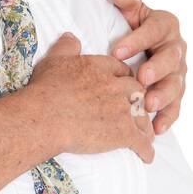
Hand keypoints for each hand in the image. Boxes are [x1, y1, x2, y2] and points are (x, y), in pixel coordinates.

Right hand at [30, 32, 154, 162]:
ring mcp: (122, 110)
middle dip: (139, 100)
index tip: (124, 85)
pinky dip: (146, 150)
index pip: (122, 70)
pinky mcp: (122, 133)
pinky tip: (147, 156)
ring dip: (146, 126)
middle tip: (139, 109)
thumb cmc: (45, 89)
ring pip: (143, 116)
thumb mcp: (54, 60)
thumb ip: (66, 47)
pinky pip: (141, 142)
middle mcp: (116, 86)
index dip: (124, 78)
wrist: (44, 117)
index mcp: (101, 67)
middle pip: (137, 91)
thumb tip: (72, 37)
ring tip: (147, 135)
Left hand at [110, 0, 187, 134]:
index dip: (136, 40)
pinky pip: (175, 107)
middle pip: (170, 59)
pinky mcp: (176, 93)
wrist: (140, 45)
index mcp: (165, 25)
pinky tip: (156, 129)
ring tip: (148, 105)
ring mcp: (178, 72)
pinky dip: (168, 118)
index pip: (153, 30)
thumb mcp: (130, 9)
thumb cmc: (130, 25)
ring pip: (176, 85)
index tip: (116, 51)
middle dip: (156, 69)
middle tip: (140, 78)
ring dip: (163, 96)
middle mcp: (176, 48)